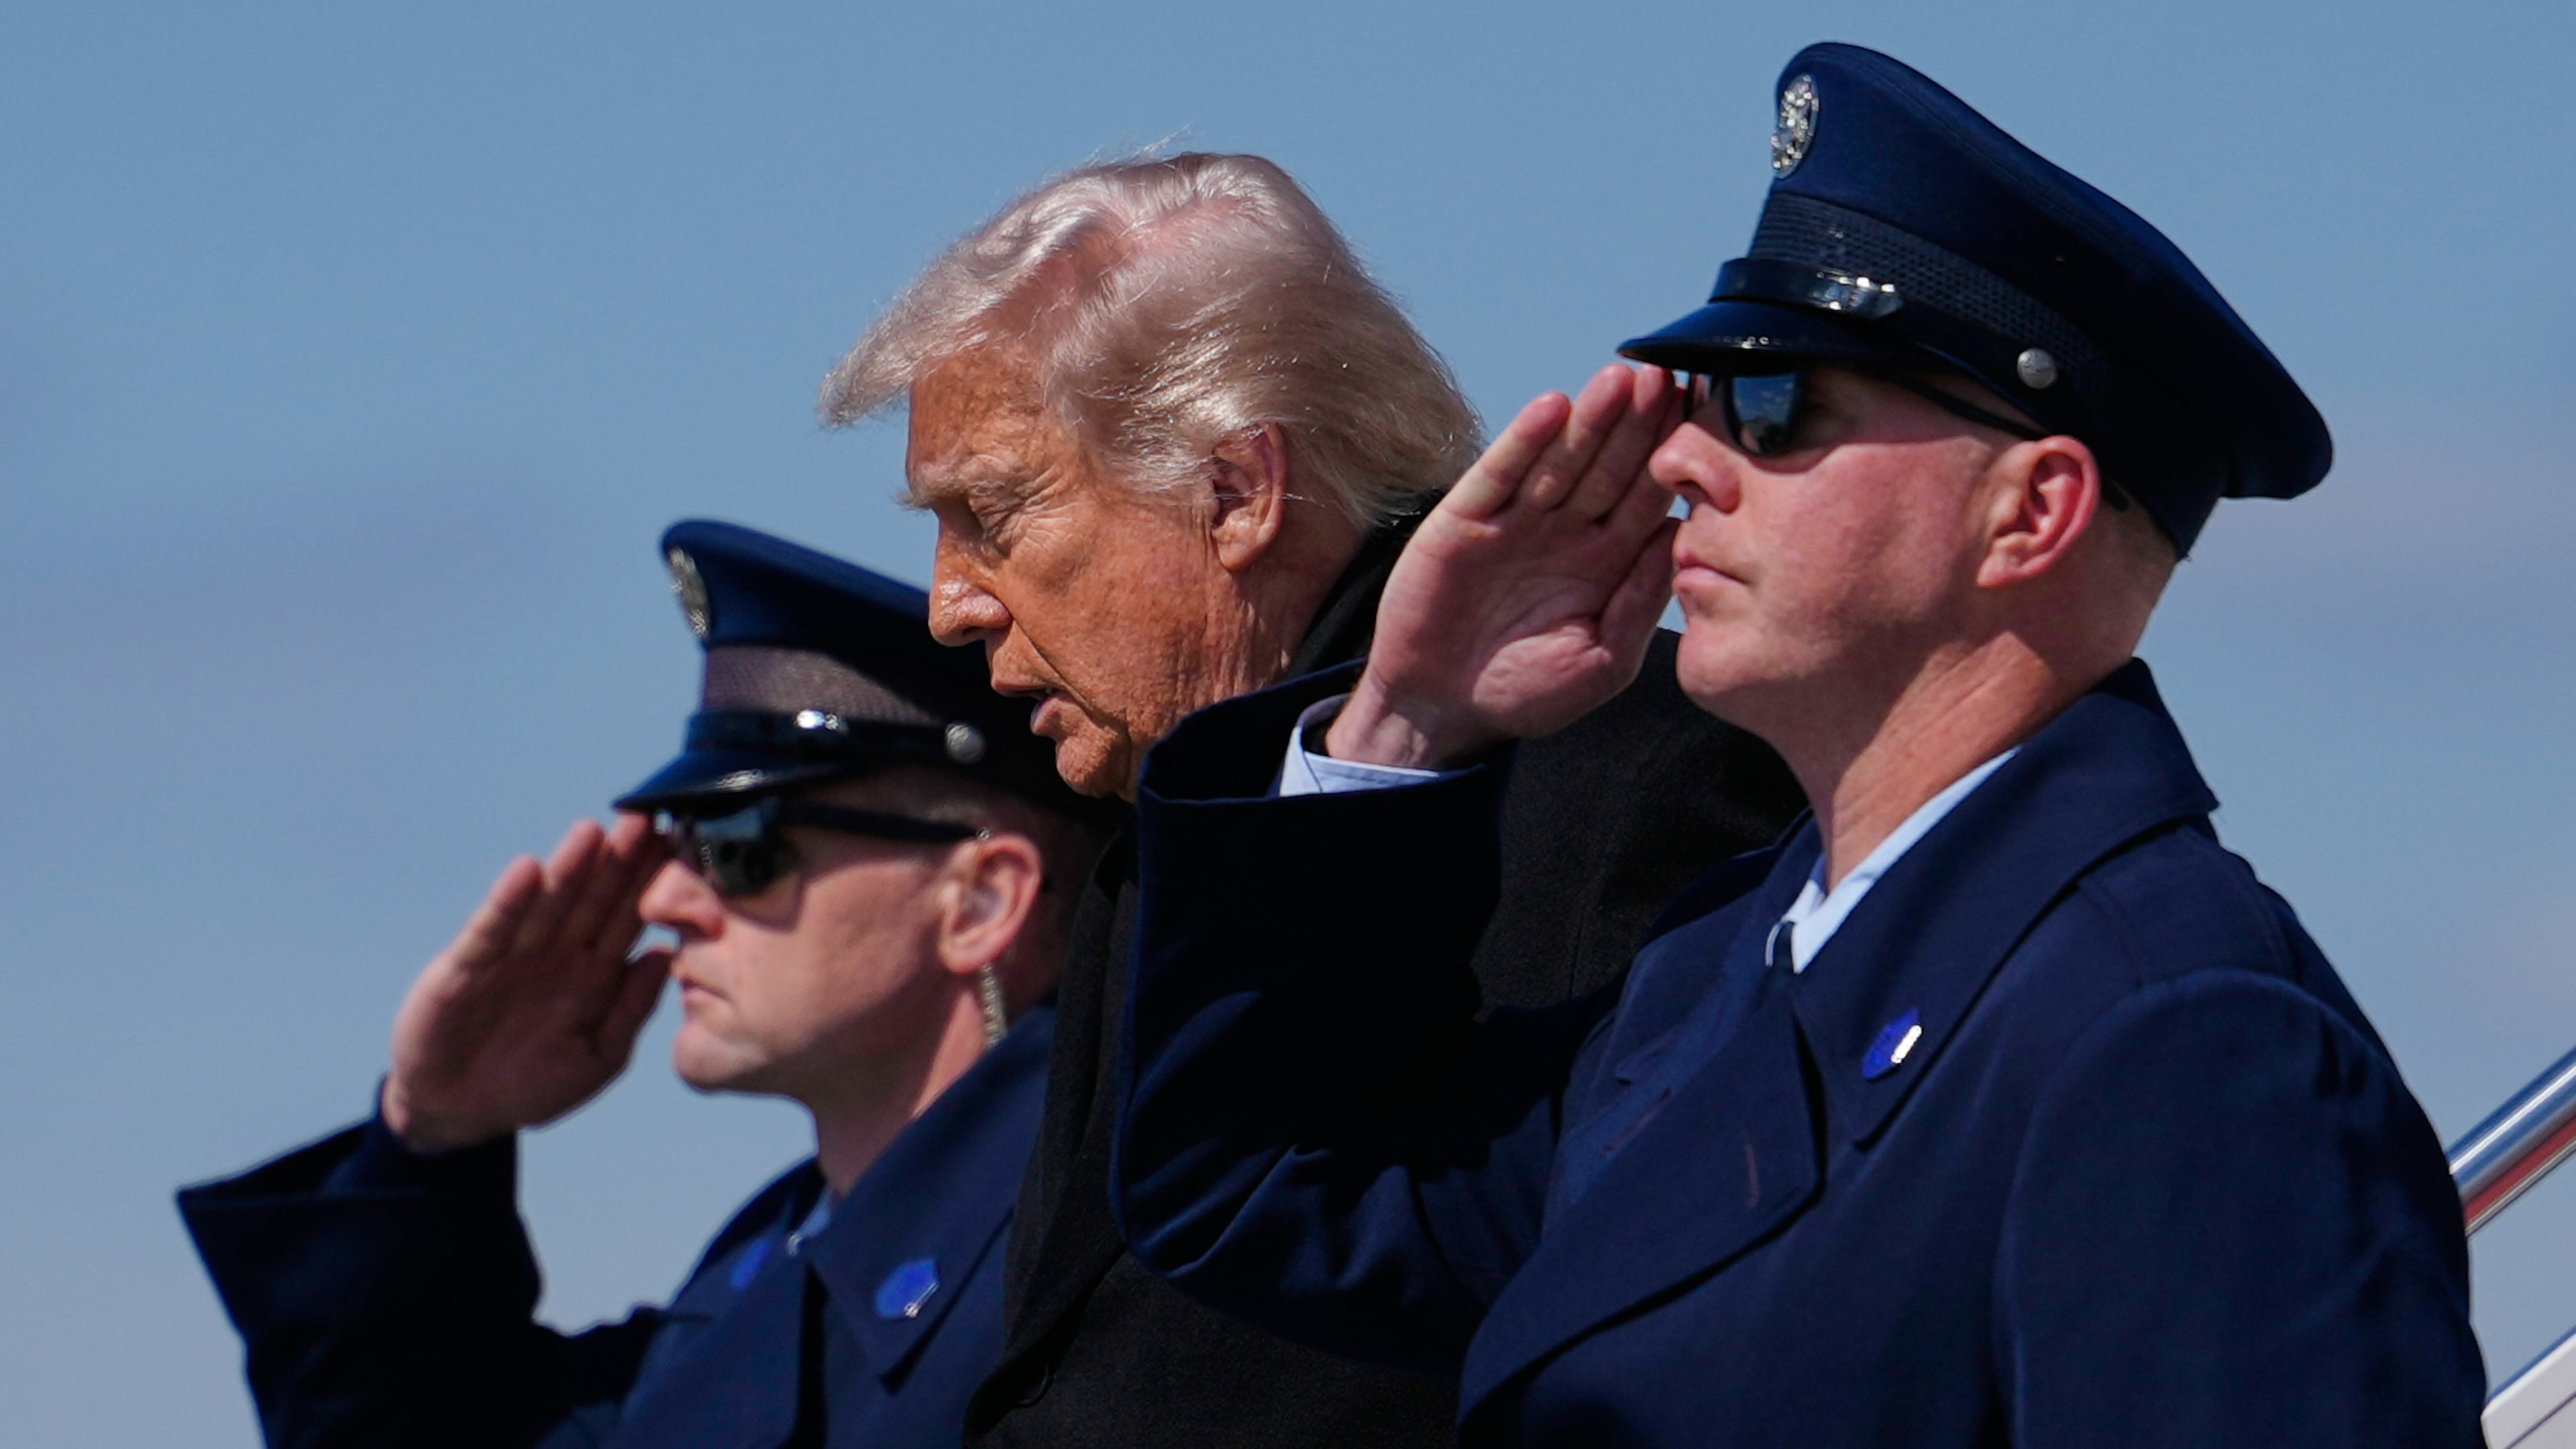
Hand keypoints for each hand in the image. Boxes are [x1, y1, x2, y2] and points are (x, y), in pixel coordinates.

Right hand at [380, 814, 672, 1152]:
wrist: (458, 1111)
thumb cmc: (532, 1086)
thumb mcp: (597, 1057)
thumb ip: (631, 1010)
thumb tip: (668, 958)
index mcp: (593, 974)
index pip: (628, 919)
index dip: (652, 885)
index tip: (681, 847)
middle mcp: (556, 955)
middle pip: (592, 899)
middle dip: (619, 862)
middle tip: (646, 819)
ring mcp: (511, 957)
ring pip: (546, 905)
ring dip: (568, 869)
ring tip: (593, 833)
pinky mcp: (466, 967)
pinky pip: (492, 930)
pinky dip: (509, 902)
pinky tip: (529, 872)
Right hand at [1328, 364, 1680, 768]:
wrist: (1441, 710)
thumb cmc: (1526, 692)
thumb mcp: (1602, 661)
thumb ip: (1639, 603)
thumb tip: (1680, 538)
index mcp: (1608, 559)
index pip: (1649, 496)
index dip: (1674, 456)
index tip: (1705, 417)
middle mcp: (1566, 530)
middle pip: (1610, 465)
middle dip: (1639, 422)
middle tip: (1668, 377)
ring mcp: (1516, 520)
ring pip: (1560, 460)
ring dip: (1590, 419)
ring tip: (1620, 379)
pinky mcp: (1466, 520)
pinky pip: (1499, 474)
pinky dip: (1523, 442)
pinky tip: (1551, 408)